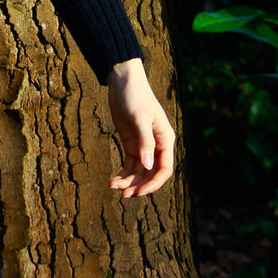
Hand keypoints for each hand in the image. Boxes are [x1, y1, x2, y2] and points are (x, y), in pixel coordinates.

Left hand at [106, 57, 173, 197]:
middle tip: (123, 195)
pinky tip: (113, 180)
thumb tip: (148, 167)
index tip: (138, 192)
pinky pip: (130, 165)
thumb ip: (145, 142)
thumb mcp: (140, 118)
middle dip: (139, 186)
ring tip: (113, 187)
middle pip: (151, 174)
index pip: (164, 169)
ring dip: (129, 182)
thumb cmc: (135, 96)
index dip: (153, 184)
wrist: (122, 82)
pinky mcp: (131, 143)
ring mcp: (144, 145)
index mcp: (165, 139)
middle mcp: (157, 145)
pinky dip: (123, 174)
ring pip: (139, 172)